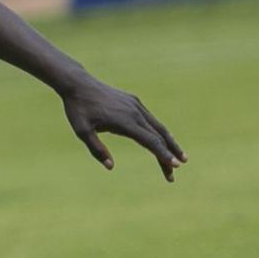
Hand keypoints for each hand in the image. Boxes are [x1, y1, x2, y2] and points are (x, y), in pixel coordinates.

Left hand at [63, 79, 185, 180]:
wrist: (78, 83)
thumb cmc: (78, 109)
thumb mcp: (82, 131)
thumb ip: (97, 149)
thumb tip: (111, 167)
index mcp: (124, 121)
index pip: (150, 141)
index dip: (163, 154)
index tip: (175, 166)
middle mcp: (135, 112)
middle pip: (158, 137)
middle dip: (169, 154)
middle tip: (174, 173)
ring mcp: (136, 106)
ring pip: (158, 127)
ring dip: (169, 143)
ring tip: (180, 157)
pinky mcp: (134, 101)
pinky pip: (151, 119)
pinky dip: (160, 131)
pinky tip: (163, 140)